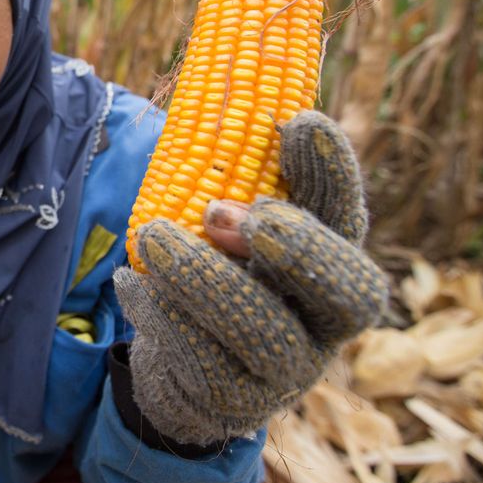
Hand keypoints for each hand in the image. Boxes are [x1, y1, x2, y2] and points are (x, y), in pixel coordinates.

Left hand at [113, 111, 389, 445]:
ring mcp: (287, 367)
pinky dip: (164, 316)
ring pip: (267, 334)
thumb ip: (223, 169)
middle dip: (299, 249)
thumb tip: (206, 82)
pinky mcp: (235, 400)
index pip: (347, 212)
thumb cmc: (205, 267)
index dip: (332, 172)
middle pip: (350, 291)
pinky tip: (132, 283)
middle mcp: (324, 316)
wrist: (180, 364)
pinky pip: (205, 363)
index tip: (298, 120)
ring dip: (208, 280)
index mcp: (327, 255)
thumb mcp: (216, 215)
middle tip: (234, 213)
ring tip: (157, 237)